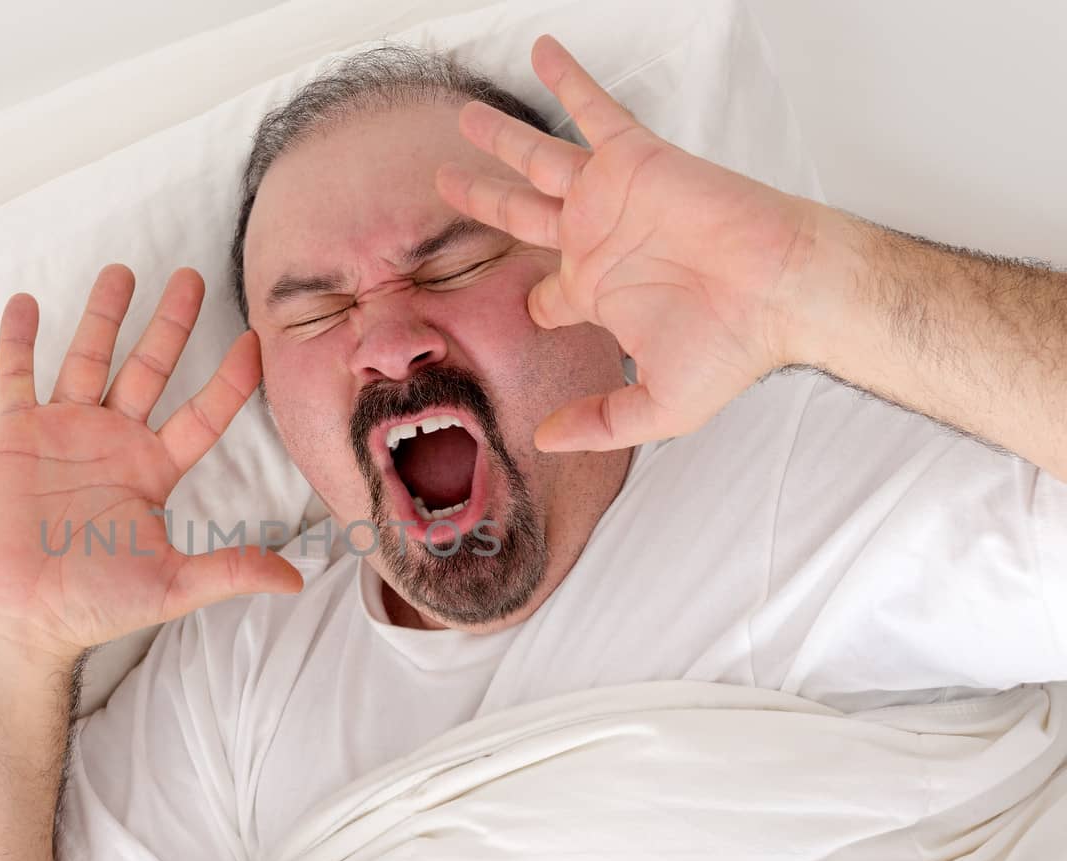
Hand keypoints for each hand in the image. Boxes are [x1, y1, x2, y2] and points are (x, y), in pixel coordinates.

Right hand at [0, 264, 303, 667]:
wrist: (21, 619)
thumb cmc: (94, 606)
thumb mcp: (172, 585)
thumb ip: (230, 570)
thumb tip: (295, 580)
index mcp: (153, 470)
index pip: (202, 413)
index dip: (229, 379)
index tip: (254, 341)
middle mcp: (114, 442)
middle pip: (149, 368)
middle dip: (170, 323)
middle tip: (192, 276)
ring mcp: (64, 434)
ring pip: (89, 359)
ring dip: (104, 315)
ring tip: (122, 270)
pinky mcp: (16, 437)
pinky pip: (17, 378)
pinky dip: (20, 341)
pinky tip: (26, 304)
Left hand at [435, 35, 820, 452]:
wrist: (785, 291)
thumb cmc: (734, 348)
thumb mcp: (656, 409)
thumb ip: (596, 425)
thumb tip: (543, 442)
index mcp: (598, 295)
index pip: (545, 296)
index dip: (527, 303)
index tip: (514, 308)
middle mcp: (596, 242)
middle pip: (519, 215)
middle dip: (481, 199)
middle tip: (443, 182)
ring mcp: (610, 199)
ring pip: (537, 161)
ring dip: (501, 138)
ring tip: (464, 118)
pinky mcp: (634, 162)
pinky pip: (593, 110)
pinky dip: (568, 80)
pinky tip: (542, 50)